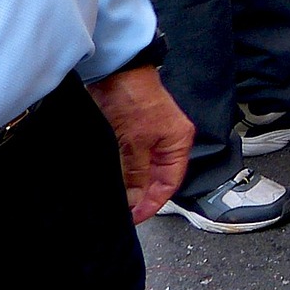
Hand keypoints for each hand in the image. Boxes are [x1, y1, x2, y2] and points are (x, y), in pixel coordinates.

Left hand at [88, 66, 192, 223]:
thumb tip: (135, 200)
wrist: (115, 72)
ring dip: (130, 185)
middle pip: (157, 178)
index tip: (135, 217)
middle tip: (123, 212)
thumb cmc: (134, 97)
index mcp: (178, 142)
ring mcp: (149, 137)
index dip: (153, 202)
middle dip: (141, 196)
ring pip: (141, 170)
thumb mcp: (136, 143)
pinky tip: (111, 179)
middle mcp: (167, 140)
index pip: (170, 182)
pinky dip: (122, 172)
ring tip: (115, 199)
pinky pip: (129, 160)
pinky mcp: (131, 132)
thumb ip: (137, 173)